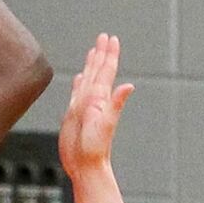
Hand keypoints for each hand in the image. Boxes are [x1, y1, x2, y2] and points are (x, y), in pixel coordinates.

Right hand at [60, 33, 133, 176]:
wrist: (85, 165)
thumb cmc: (95, 148)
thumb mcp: (106, 124)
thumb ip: (116, 104)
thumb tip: (129, 86)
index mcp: (100, 98)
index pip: (106, 71)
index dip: (109, 54)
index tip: (111, 38)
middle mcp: (94, 100)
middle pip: (98, 71)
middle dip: (101, 53)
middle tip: (104, 36)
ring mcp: (84, 106)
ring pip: (88, 79)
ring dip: (91, 65)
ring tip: (93, 51)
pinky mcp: (75, 115)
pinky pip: (77, 93)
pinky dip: (79, 83)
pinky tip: (80, 78)